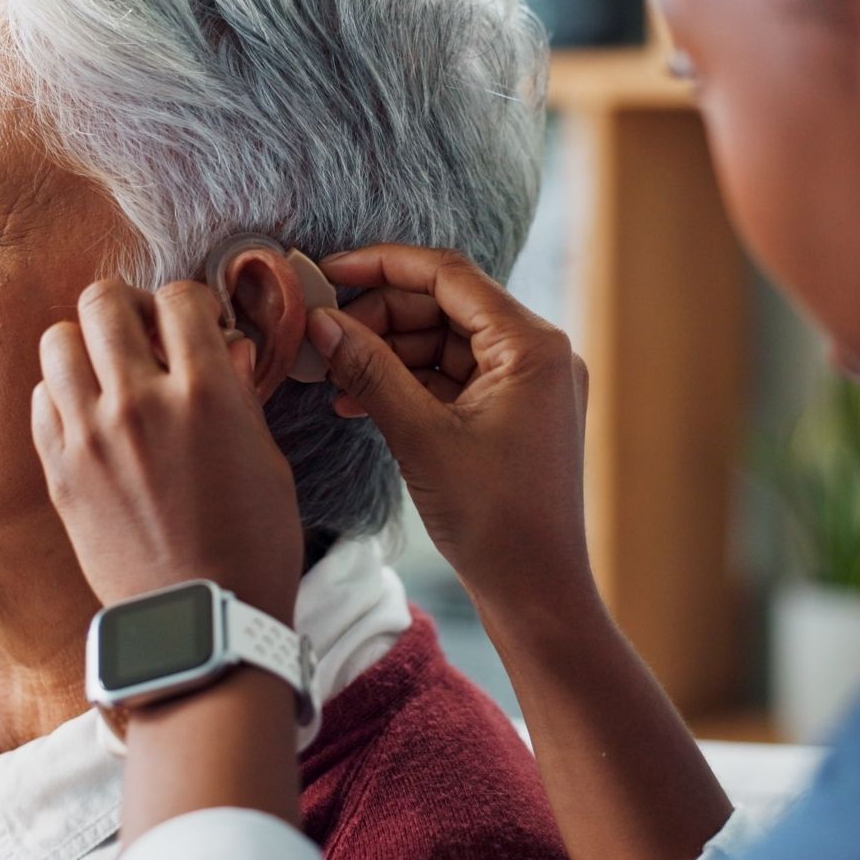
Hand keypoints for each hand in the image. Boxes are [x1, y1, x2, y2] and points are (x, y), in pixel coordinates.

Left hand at [32, 279, 303, 622]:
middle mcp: (139, 403)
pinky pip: (41, 399)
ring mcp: (90, 436)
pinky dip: (63, 396)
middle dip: (127, 307)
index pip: (179, 297)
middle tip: (143, 334)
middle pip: (103, 300)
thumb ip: (238, 394)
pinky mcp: (59, 470)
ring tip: (108, 372)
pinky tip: (89, 416)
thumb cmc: (251, 544)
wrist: (201, 620)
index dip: (189, 305)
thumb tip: (227, 348)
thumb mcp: (265, 460)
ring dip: (85, 345)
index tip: (193, 326)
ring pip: (57, 340)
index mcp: (204, 393)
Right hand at [305, 245, 593, 614]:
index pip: (448, 275)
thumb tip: (321, 323)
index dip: (381, 267)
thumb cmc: (493, 520)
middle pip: (443, 306)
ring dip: (386, 354)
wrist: (535, 591)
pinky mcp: (513, 413)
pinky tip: (357, 401)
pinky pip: (451, 379)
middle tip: (321, 336)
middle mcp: (538, 353)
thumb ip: (369, 371)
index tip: (327, 272)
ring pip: (442, 343)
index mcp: (532, 345)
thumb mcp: (419, 437)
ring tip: (331, 376)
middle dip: (378, 318)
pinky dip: (406, 384)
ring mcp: (527, 385)